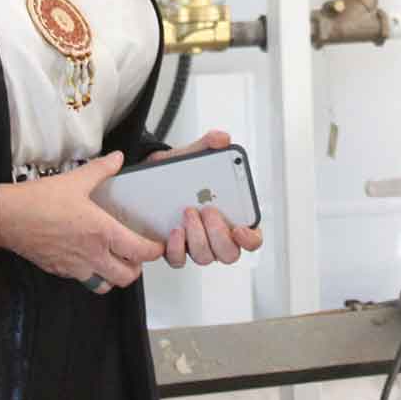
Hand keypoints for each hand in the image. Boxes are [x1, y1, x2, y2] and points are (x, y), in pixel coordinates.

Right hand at [0, 151, 163, 292]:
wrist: (7, 218)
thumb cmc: (40, 200)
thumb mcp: (75, 180)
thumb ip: (100, 170)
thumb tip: (117, 159)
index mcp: (101, 232)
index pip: (139, 251)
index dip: (154, 250)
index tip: (157, 244)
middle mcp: (92, 255)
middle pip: (127, 276)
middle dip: (136, 267)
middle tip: (135, 253)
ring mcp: (76, 267)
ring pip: (107, 285)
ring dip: (114, 276)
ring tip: (114, 260)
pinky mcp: (61, 271)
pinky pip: (84, 281)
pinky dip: (93, 275)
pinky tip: (88, 259)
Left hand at [143, 130, 263, 267]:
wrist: (149, 179)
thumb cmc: (180, 173)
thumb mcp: (192, 156)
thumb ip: (208, 145)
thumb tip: (221, 139)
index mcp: (231, 217)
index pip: (252, 238)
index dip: (250, 239)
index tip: (240, 228)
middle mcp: (215, 236)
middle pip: (229, 253)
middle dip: (219, 234)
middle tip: (208, 210)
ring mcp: (196, 245)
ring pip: (205, 257)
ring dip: (197, 236)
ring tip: (187, 211)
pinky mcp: (174, 250)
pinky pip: (179, 260)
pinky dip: (177, 248)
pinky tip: (174, 230)